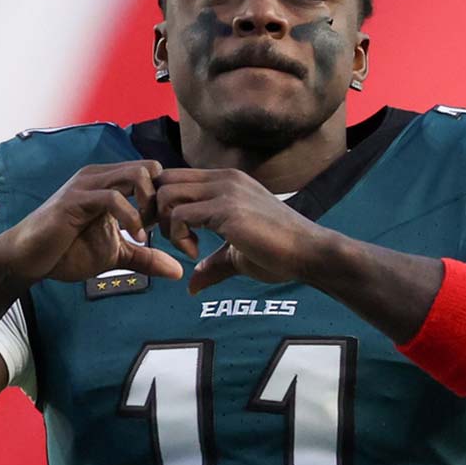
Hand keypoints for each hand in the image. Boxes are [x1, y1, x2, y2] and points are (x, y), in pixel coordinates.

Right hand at [0, 161, 182, 282]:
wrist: (27, 259)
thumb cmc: (67, 252)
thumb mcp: (116, 255)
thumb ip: (146, 258)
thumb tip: (179, 271)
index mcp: (112, 183)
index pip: (154, 176)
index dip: (168, 202)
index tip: (174, 232)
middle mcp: (102, 177)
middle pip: (151, 169)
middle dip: (165, 200)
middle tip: (165, 231)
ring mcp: (88, 184)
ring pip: (136, 174)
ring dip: (151, 204)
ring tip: (149, 233)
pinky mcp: (75, 199)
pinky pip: (112, 196)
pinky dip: (131, 216)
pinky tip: (135, 237)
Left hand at [153, 168, 330, 293]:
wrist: (309, 253)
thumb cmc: (279, 253)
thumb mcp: (236, 255)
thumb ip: (212, 264)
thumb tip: (192, 286)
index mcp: (226, 181)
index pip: (174, 177)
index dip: (162, 206)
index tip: (171, 234)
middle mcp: (223, 179)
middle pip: (163, 180)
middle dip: (155, 212)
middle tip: (170, 241)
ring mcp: (225, 191)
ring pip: (166, 194)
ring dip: (166, 225)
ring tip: (186, 247)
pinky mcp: (226, 210)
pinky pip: (180, 215)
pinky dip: (178, 237)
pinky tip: (196, 253)